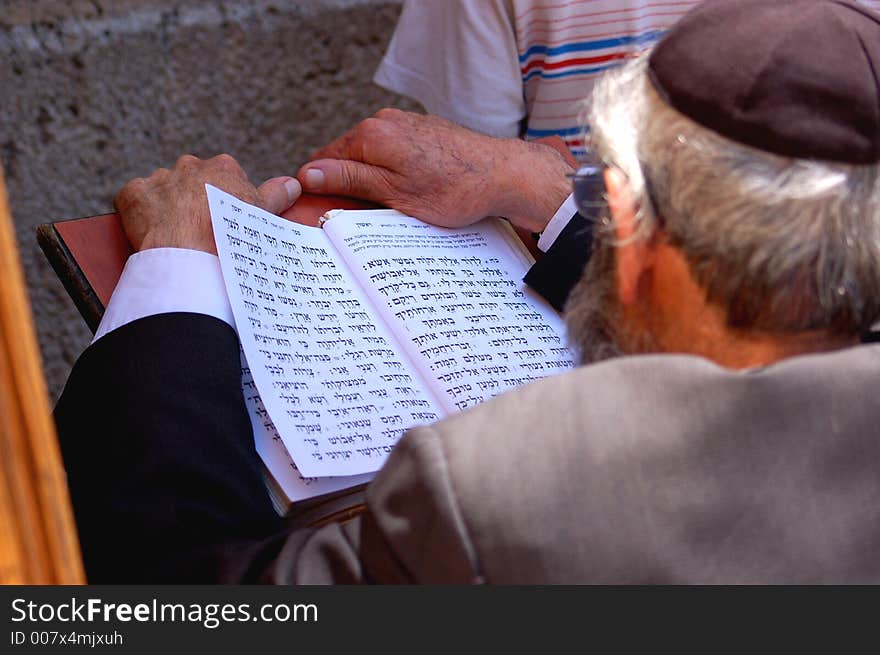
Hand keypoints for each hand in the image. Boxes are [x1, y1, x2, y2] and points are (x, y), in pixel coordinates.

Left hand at [115, 154, 301, 253]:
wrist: (192, 258)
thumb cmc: (232, 238)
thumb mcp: (263, 216)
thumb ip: (277, 195)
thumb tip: (293, 184)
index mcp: (223, 167)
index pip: (225, 179)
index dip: (226, 202)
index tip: (226, 222)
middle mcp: (189, 165)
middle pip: (193, 181)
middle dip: (195, 201)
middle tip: (202, 230)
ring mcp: (159, 178)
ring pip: (164, 191)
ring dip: (168, 207)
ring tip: (177, 236)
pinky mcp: (132, 194)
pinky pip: (135, 201)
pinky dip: (141, 215)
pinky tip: (153, 233)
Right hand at [297, 109, 572, 232]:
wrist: (505, 174)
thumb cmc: (454, 188)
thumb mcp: (394, 192)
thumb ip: (349, 179)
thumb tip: (307, 174)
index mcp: (370, 135)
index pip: (322, 161)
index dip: (320, 189)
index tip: (326, 214)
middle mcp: (385, 121)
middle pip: (347, 158)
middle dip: (348, 187)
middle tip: (361, 219)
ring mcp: (406, 124)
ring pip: (372, 158)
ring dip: (373, 183)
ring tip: (392, 209)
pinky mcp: (424, 133)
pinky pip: (395, 155)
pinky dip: (395, 175)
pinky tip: (413, 193)